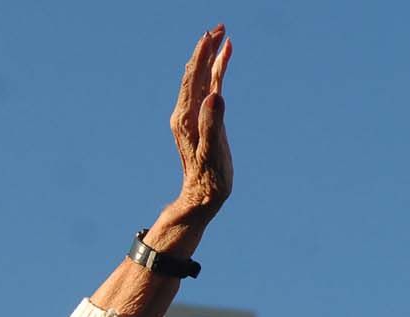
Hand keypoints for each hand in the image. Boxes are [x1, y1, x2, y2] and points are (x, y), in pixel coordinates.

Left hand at [171, 24, 232, 218]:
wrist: (203, 196)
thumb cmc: (208, 178)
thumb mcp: (211, 151)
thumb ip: (212, 123)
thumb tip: (214, 95)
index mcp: (185, 117)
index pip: (191, 78)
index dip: (201, 55)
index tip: (211, 35)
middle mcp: (186, 112)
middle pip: (194, 73)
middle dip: (205, 49)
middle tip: (219, 27)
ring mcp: (194, 115)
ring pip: (201, 79)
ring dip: (211, 57)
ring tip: (222, 36)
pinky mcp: (204, 119)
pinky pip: (209, 90)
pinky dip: (216, 73)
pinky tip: (224, 60)